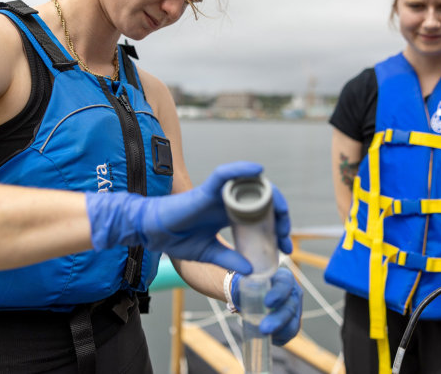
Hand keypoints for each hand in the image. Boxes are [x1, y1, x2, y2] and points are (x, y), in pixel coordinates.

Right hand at [87, 161, 285, 272]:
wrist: (154, 234)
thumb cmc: (178, 240)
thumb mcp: (211, 253)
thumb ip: (230, 260)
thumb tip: (253, 271)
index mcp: (232, 216)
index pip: (263, 216)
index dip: (278, 229)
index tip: (286, 247)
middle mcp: (230, 202)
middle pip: (264, 200)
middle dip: (281, 216)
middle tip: (286, 237)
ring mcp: (220, 194)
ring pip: (251, 186)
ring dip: (271, 196)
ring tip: (282, 212)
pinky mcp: (207, 189)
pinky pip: (225, 174)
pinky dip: (241, 170)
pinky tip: (257, 171)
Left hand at [232, 267, 302, 345]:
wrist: (252, 295)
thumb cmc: (251, 284)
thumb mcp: (248, 279)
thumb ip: (245, 279)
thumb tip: (243, 281)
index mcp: (284, 277)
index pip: (285, 284)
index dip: (278, 294)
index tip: (267, 303)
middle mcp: (293, 294)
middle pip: (290, 308)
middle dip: (278, 320)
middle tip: (264, 328)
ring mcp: (295, 310)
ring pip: (293, 324)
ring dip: (279, 332)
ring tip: (263, 334)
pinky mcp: (292, 324)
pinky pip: (288, 334)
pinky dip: (278, 338)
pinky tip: (267, 338)